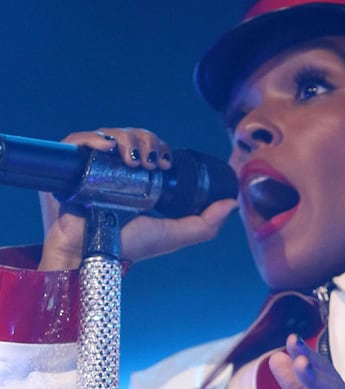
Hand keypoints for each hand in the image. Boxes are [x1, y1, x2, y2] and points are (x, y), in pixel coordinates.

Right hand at [38, 127, 236, 269]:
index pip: (148, 147)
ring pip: (110, 133)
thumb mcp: (174, 234)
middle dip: (146, 141)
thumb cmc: (129, 246)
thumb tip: (232, 204)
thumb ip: (205, 224)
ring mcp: (90, 165)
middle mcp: (113, 168)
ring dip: (126, 139)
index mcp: (135, 179)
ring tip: (133, 160)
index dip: (158, 146)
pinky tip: (107, 149)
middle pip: (131, 136)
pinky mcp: (69, 166)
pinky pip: (78, 139)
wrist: (92, 255)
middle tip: (151, 162)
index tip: (164, 162)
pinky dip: (92, 138)